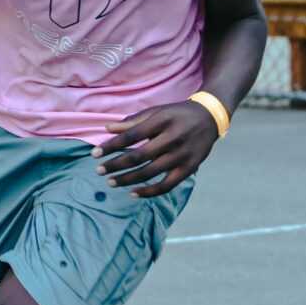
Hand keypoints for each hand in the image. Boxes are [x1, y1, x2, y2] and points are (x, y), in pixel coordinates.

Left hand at [96, 101, 219, 197]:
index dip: (111, 146)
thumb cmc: (178, 114)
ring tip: (111, 182)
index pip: (131, 136)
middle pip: (139, 156)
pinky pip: (166, 185)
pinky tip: (133, 193)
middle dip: (116, 165)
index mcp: (162, 121)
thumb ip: (132, 121)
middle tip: (99, 170)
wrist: (211, 117)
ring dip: (128, 179)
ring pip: (150, 172)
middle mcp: (173, 138)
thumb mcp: (157, 111)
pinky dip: (149, 192)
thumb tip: (107, 129)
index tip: (95, 154)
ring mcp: (182, 155)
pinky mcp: (189, 168)